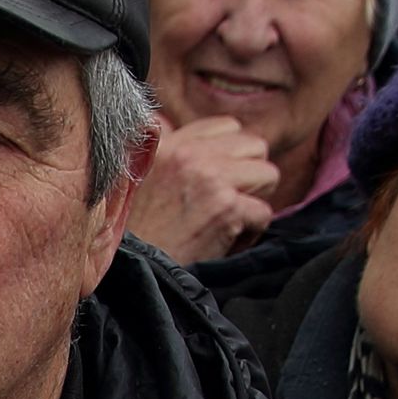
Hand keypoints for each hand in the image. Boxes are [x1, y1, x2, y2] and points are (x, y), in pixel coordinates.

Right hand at [124, 116, 282, 264]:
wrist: (130, 274)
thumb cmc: (134, 234)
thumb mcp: (134, 179)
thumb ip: (159, 149)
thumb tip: (164, 124)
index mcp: (168, 144)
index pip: (226, 127)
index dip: (230, 155)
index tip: (218, 180)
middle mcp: (190, 155)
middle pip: (255, 146)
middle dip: (249, 175)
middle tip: (228, 201)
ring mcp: (211, 180)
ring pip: (268, 175)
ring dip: (254, 200)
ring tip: (229, 220)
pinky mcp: (226, 210)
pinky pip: (264, 213)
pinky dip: (250, 233)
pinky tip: (225, 242)